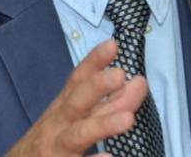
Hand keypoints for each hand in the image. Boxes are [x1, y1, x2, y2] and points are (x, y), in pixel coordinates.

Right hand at [5, 39, 146, 156]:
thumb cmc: (51, 141)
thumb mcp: (74, 119)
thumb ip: (108, 103)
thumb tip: (138, 83)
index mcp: (63, 108)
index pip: (77, 80)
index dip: (94, 62)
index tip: (112, 45)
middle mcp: (58, 125)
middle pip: (76, 102)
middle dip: (96, 87)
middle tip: (119, 74)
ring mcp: (57, 148)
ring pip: (77, 135)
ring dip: (102, 125)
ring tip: (127, 119)